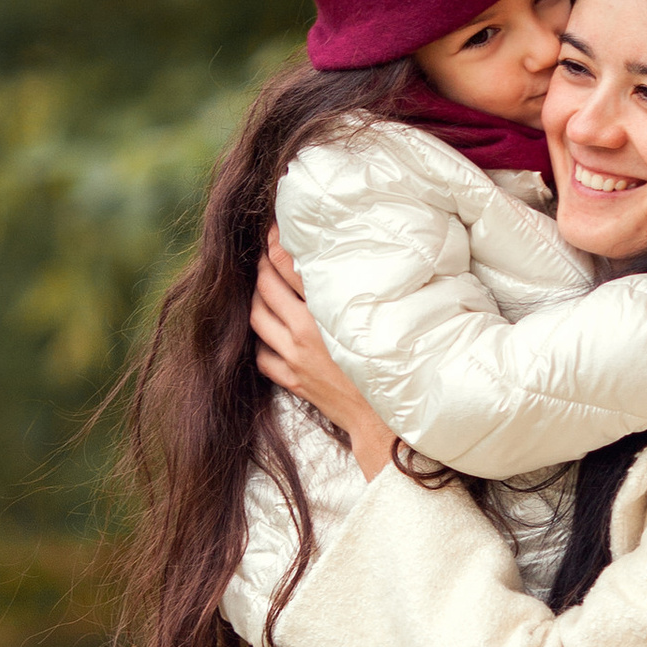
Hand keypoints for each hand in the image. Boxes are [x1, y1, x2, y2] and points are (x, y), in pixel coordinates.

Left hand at [252, 230, 395, 472]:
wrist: (384, 418)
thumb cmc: (390, 362)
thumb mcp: (377, 319)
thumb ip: (354, 289)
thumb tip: (342, 260)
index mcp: (326, 314)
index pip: (291, 269)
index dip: (277, 244)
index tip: (272, 229)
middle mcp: (304, 335)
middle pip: (266, 290)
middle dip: (261, 267)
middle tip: (263, 253)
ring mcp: (294, 360)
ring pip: (257, 321)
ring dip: (256, 299)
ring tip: (262, 286)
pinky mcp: (293, 381)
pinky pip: (263, 356)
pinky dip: (261, 340)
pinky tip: (268, 331)